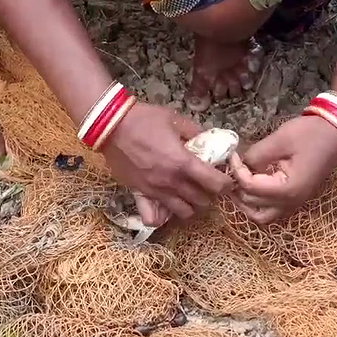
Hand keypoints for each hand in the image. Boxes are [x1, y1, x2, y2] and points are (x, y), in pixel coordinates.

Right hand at [101, 101, 234, 226]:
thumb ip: (195, 131)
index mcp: (183, 163)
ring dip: (191, 205)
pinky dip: (164, 215)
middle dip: (210, 194)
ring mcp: (155, 191)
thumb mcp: (175, 119)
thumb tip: (208, 139)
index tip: (226, 180)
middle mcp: (171, 182)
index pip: (215, 184)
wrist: (110, 126)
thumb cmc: (144, 119)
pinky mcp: (140, 193)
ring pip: (183, 212)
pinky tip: (167, 205)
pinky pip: (154, 216)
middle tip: (207, 184)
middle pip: (202, 201)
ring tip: (189, 194)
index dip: (226, 184)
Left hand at [229, 115, 336, 224]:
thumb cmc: (310, 134)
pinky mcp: (296, 198)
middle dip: (238, 188)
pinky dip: (258, 204)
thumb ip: (257, 154)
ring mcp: (296, 203)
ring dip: (246, 204)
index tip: (232, 155)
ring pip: (262, 217)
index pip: (250, 188)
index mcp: (289, 189)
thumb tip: (241, 163)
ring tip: (237, 183)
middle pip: (253, 206)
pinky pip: (272, 211)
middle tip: (231, 169)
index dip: (236, 172)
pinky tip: (252, 186)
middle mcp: (292, 202)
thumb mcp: (280, 139)